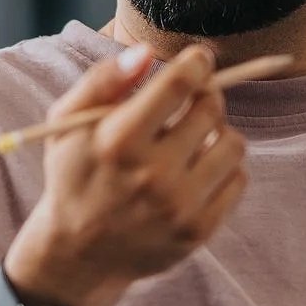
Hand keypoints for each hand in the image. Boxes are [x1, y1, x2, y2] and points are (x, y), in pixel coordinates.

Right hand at [5, 43, 246, 305]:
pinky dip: (224, 167)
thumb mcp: (67, 123)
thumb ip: (101, 81)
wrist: (79, 252)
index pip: (178, 86)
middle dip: (204, 95)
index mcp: (117, 142)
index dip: (196, 63)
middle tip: (190, 100)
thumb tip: (145, 53)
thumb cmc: (74, 175)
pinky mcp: (198, 230)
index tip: (199, 59)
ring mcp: (179, 206)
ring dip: (218, 132)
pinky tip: (198, 168)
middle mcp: (152, 175)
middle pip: (210, 110)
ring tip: (194, 137)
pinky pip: (238, 180)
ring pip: (233, 144)